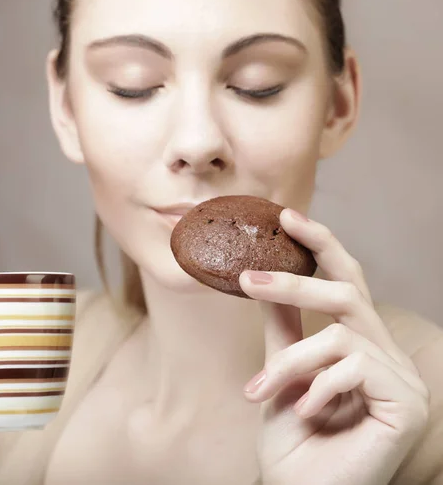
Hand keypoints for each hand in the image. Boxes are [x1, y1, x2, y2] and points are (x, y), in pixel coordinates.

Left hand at [239, 210, 428, 484]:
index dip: (322, 245)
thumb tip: (262, 275)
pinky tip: (307, 413)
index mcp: (359, 343)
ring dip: (290, 362)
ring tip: (261, 391)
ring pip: (338, 335)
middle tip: (247, 279)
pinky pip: (354, 367)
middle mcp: (385, 353)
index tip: (287, 217)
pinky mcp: (408, 401)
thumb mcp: (281, 369)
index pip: (346, 281)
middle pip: (346, 294)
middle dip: (293, 282)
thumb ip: (283, 325)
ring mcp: (402, 377)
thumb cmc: (292, 438)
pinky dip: (318, 387)